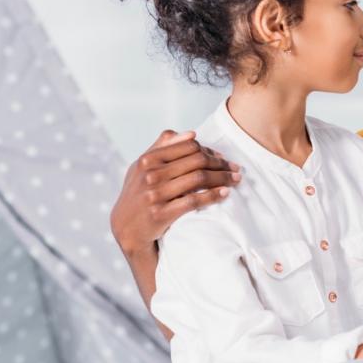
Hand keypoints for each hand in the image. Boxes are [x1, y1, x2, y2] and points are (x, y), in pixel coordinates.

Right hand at [110, 129, 240, 253]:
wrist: (126, 229)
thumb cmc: (138, 193)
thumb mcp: (142, 168)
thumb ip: (163, 147)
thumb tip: (192, 133)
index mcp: (147, 160)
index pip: (189, 146)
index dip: (210, 151)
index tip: (222, 158)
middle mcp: (150, 175)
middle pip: (197, 161)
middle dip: (221, 164)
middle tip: (235, 168)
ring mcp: (155, 194)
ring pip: (199, 179)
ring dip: (223, 178)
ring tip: (236, 179)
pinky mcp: (161, 214)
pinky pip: (194, 200)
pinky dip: (213, 195)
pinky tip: (225, 193)